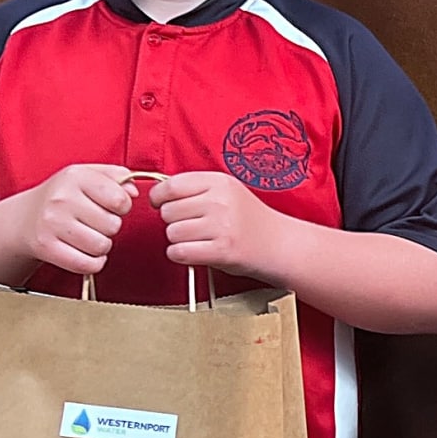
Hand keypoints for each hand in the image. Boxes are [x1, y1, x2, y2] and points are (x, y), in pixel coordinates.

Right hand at [17, 163, 133, 276]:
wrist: (24, 217)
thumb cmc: (63, 197)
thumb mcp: (87, 176)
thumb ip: (116, 177)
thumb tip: (133, 192)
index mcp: (75, 177)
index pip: (120, 199)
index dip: (122, 206)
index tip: (111, 206)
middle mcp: (61, 199)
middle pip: (113, 225)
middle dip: (109, 226)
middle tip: (93, 222)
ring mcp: (51, 224)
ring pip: (102, 246)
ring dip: (101, 245)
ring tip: (87, 235)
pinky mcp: (46, 247)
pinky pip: (87, 264)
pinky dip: (93, 263)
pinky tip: (85, 253)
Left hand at [150, 170, 289, 279]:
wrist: (280, 245)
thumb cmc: (249, 221)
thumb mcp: (227, 193)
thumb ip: (196, 189)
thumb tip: (156, 194)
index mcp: (220, 182)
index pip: (170, 186)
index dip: (159, 198)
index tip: (163, 205)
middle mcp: (221, 201)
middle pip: (167, 212)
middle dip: (174, 222)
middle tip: (194, 227)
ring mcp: (222, 226)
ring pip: (171, 233)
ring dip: (180, 241)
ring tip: (200, 240)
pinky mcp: (222, 251)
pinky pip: (179, 252)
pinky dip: (181, 256)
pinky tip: (196, 253)